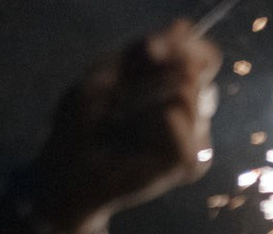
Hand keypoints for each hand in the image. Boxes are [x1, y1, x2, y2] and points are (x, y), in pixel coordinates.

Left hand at [29, 21, 222, 233]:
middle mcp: (185, 112)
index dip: (184, 45)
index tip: (149, 47)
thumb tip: (185, 25)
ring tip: (128, 105)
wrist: (68, 170)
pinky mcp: (186, 166)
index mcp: (167, 88)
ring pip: (198, 100)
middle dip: (176, 59)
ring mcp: (189, 140)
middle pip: (204, 75)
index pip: (200, 58)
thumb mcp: (106, 76)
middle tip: (145, 57)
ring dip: (162, 90)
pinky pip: (191, 139)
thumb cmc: (80, 125)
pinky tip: (150, 125)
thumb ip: (142, 53)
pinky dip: (173, 127)